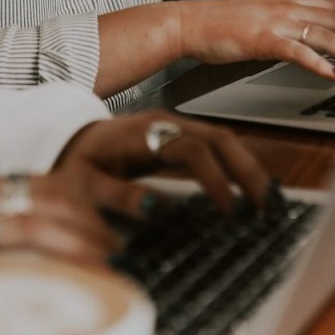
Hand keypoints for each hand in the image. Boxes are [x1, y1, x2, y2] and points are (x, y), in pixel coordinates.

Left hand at [53, 110, 271, 215]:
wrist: (66, 141)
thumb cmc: (74, 165)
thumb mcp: (82, 185)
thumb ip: (113, 195)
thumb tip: (152, 209)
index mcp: (142, 132)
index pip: (191, 148)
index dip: (214, 178)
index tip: (229, 211)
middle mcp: (164, 123)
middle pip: (218, 136)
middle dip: (247, 170)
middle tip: (267, 207)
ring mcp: (174, 127)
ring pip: (223, 138)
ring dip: (247, 167)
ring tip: (268, 202)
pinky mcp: (178, 137)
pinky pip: (215, 146)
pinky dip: (237, 165)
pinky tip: (249, 190)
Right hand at [174, 0, 334, 81]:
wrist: (188, 23)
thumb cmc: (218, 25)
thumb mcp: (258, 18)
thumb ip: (283, 25)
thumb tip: (304, 41)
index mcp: (286, 1)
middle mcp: (286, 7)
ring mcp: (276, 22)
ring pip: (326, 35)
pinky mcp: (263, 40)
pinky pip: (298, 51)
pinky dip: (319, 63)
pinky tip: (334, 74)